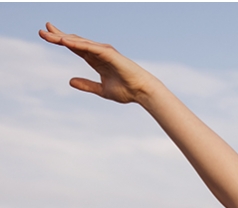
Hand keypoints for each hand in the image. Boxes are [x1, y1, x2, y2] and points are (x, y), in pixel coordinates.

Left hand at [38, 22, 156, 103]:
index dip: (61, 41)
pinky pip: (90, 47)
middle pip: (74, 41)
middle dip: (58, 36)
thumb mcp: (101, 90)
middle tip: (42, 31)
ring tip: (50, 35)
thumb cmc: (125, 90)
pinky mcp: (108, 53)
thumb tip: (70, 81)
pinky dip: (78, 44)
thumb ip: (86, 85)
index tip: (47, 36)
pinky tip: (66, 42)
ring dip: (64, 38)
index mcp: (95, 59)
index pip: (75, 47)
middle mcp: (98, 52)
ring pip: (79, 42)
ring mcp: (103, 51)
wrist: (141, 92)